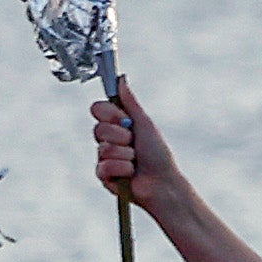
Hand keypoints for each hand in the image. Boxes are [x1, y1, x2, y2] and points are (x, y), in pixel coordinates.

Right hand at [90, 80, 159, 211]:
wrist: (163, 182)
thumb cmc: (157, 154)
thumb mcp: (144, 123)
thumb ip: (130, 102)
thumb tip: (122, 79)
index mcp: (116, 125)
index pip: (98, 109)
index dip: (110, 114)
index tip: (125, 120)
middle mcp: (108, 140)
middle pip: (98, 128)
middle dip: (121, 136)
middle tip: (134, 143)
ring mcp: (104, 158)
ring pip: (103, 148)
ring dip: (125, 154)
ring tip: (136, 161)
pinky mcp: (104, 176)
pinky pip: (104, 166)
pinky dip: (123, 169)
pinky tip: (131, 174)